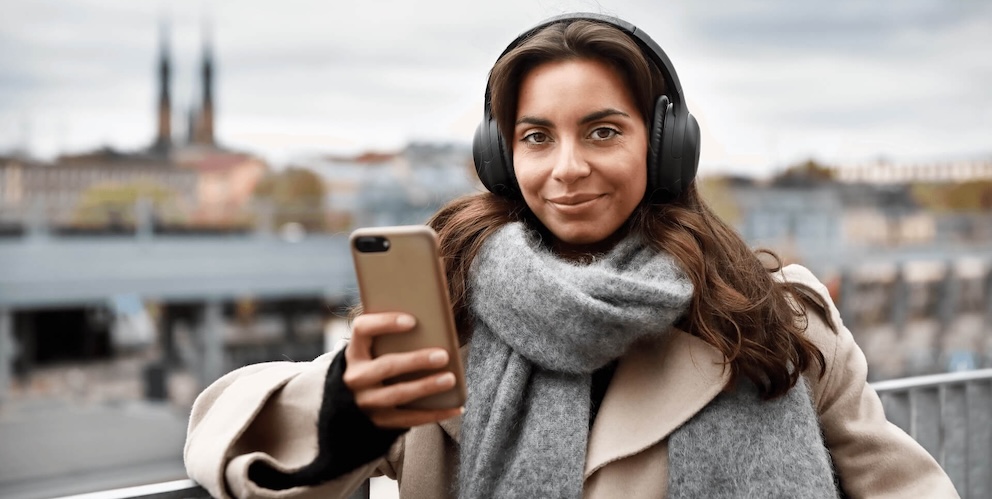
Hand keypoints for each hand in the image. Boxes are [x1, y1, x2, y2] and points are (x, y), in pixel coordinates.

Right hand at [344, 312, 462, 428]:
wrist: (356, 402)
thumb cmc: (378, 363)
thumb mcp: (376, 349)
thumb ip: (395, 338)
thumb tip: (435, 325)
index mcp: (355, 351)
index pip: (363, 329)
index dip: (385, 323)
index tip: (412, 320)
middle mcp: (356, 376)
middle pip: (386, 366)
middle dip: (416, 360)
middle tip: (443, 355)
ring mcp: (366, 401)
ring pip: (398, 394)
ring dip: (427, 387)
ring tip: (450, 379)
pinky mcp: (379, 421)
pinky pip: (410, 418)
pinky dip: (435, 413)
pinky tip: (456, 407)